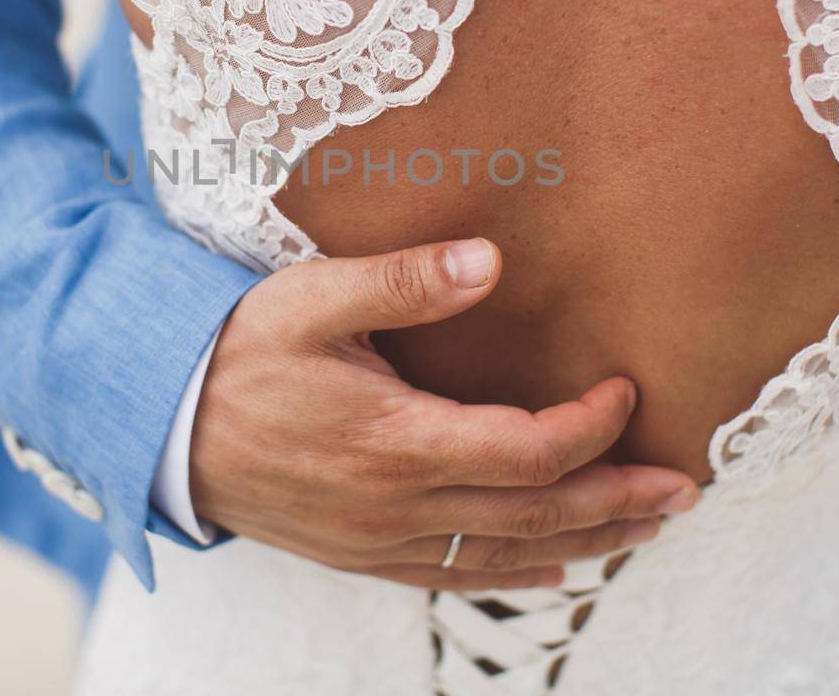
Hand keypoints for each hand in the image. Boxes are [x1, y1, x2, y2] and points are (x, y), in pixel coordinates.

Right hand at [189, 238, 698, 591]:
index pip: (529, 447)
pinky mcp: (357, 554)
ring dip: (583, 543)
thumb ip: (403, 281)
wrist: (156, 426)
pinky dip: (512, 573)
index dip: (593, 427)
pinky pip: (451, 577)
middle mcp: (396, 504)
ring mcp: (377, 540)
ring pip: (503, 554)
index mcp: (397, 440)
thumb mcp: (310, 298)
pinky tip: (551, 570)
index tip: (625, 390)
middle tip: (683, 488)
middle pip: (534, 514)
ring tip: (643, 529)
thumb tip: (490, 261)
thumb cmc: (234, 353)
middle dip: (616, 501)